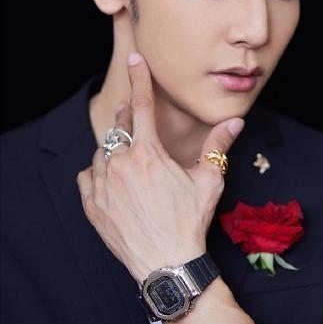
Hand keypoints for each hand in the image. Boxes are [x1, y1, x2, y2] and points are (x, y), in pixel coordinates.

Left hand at [76, 52, 244, 284]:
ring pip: (102, 152)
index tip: (135, 60)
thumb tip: (234, 123)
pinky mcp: (93, 206)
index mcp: (148, 153)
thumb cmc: (189, 221)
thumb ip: (218, 146)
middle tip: (133, 114)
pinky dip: (96, 173)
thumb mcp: (208, 180)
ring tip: (127, 158)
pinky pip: (86, 178)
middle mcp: (120, 163)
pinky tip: (107, 179)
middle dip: (128, 116)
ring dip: (114, 149)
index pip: (142, 105)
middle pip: (120, 126)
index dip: (140, 79)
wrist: (167, 264)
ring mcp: (102, 185)